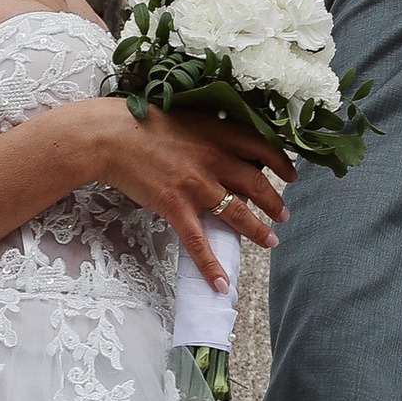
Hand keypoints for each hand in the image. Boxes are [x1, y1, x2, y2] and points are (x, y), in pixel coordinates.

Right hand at [86, 101, 292, 290]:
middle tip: (284, 215)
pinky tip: (222, 284)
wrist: (111, 136)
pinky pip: (199, 242)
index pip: (262, 147)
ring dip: (258, 230)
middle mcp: (214, 158)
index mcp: (218, 132)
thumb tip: (228, 148)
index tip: (290, 174)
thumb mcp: (186, 116)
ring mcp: (196, 185)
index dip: (281, 162)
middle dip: (274, 202)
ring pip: (238, 213)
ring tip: (270, 240)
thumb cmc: (142, 122)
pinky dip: (212, 266)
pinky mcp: (176, 206)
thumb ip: (210, 131)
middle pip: (257, 183)